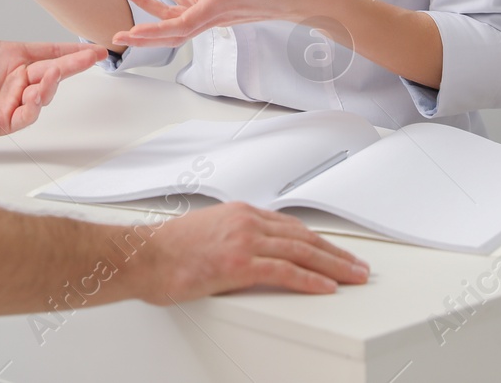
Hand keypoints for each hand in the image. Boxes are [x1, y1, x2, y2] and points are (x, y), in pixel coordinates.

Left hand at [0, 0, 107, 138]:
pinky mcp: (0, 120)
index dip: (70, 50)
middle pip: (53, 71)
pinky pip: (25, 116)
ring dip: (50, 86)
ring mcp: (9, 100)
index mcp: (10, 55)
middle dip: (75, 65)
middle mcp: (14, 77)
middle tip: (94, 57)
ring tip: (49, 78)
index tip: (93, 46)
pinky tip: (33, 97)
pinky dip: (33, 108)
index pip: (48, 51)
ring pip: (43, 94)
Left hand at [111, 0, 309, 47]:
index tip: (131, 34)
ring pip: (176, 18)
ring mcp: (214, 13)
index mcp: (219, 6)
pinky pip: (187, 6)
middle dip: (143, 33)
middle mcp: (213, 15)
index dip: (152, 32)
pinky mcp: (218, 5)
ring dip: (150, 8)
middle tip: (116, 33)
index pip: (179, 26)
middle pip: (171, 31)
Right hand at [136, 202, 369, 299]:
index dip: (317, 240)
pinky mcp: (239, 264)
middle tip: (357, 265)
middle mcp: (246, 221)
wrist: (143, 256)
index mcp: (239, 213)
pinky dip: (310, 279)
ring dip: (334, 266)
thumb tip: (243, 253)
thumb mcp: (204, 233)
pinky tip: (327, 287)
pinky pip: (285, 271)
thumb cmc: (165, 251)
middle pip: (303, 237)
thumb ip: (230, 238)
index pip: (289, 225)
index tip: (333, 250)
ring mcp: (244, 241)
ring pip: (302, 252)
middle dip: (335, 252)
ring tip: (354, 277)